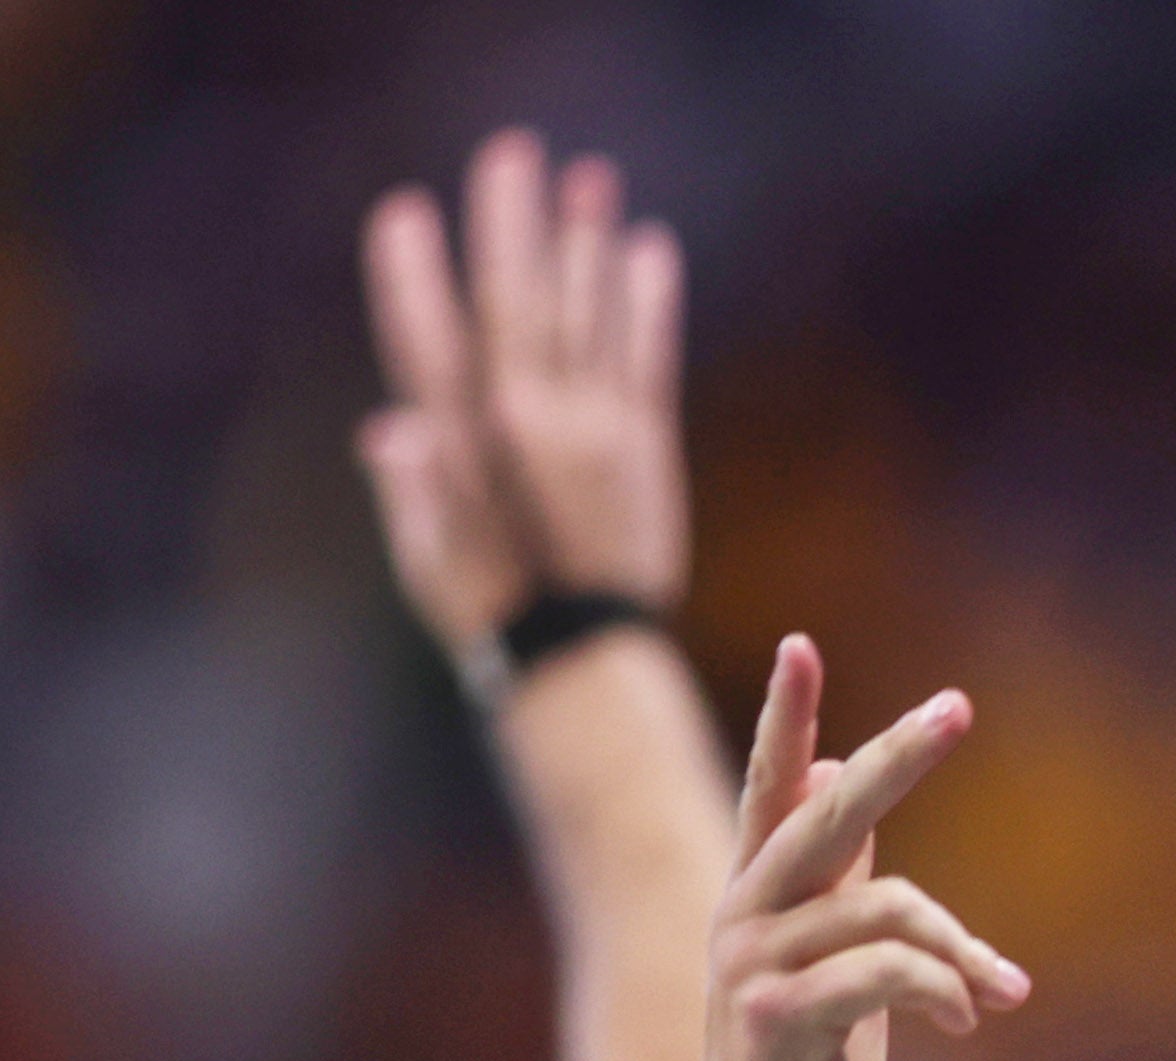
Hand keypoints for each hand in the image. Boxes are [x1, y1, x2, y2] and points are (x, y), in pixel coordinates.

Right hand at [358, 130, 687, 654]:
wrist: (584, 656)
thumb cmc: (489, 610)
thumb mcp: (427, 555)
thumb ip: (410, 487)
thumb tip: (386, 429)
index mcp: (461, 447)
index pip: (426, 343)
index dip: (411, 277)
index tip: (402, 213)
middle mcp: (528, 426)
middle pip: (515, 304)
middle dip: (512, 223)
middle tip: (512, 150)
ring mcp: (592, 431)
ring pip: (586, 317)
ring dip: (587, 241)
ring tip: (591, 177)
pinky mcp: (645, 446)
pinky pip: (647, 358)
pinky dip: (648, 302)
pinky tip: (650, 249)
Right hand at [692, 639, 1028, 1060]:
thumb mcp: (835, 959)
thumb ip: (842, 873)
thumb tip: (854, 770)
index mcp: (761, 896)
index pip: (772, 788)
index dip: (788, 718)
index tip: (803, 644)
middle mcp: (742, 915)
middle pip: (829, 813)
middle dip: (899, 760)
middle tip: (958, 708)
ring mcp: (748, 966)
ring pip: (887, 909)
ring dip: (962, 951)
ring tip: (998, 993)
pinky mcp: (771, 1020)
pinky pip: (883, 973)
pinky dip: (943, 988)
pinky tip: (968, 1018)